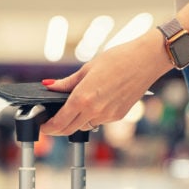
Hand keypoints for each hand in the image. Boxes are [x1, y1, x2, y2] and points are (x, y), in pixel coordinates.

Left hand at [41, 29, 170, 135]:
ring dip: (75, 122)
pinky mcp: (118, 116)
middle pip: (69, 129)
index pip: (59, 121)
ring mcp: (107, 116)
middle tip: (51, 123)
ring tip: (72, 110)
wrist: (145, 60)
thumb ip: (66, 83)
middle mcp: (95, 111)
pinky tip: (93, 104)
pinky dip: (91, 117)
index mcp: (83, 98)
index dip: (48, 127)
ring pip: (84, 126)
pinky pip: (99, 121)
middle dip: (58, 129)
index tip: (43, 126)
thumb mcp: (87, 68)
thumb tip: (49, 86)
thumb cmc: (117, 59)